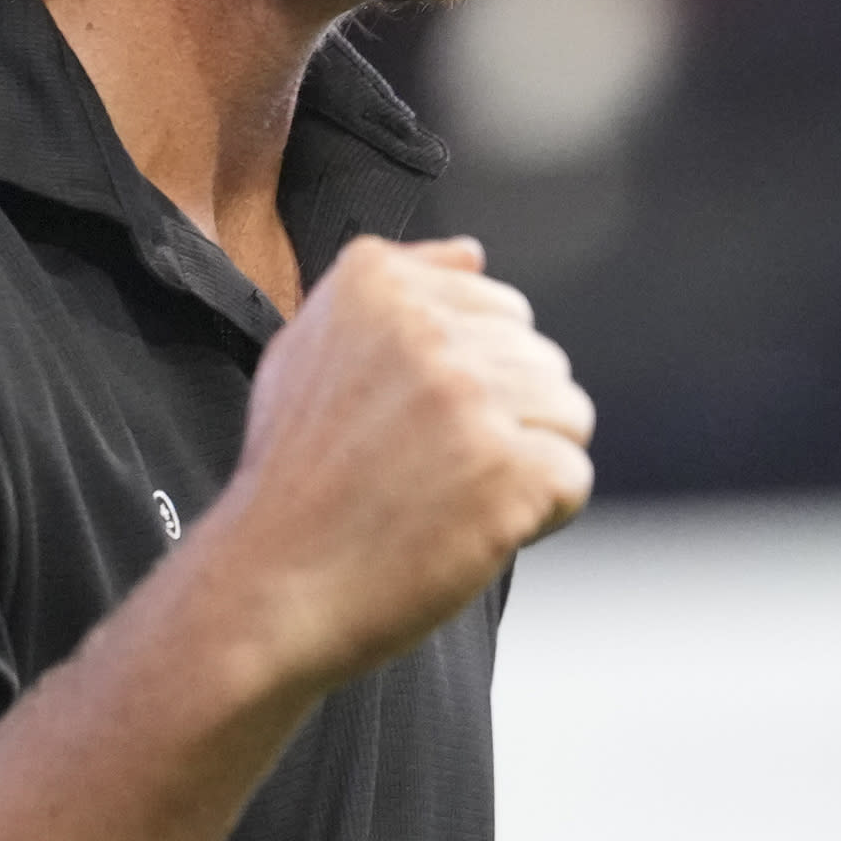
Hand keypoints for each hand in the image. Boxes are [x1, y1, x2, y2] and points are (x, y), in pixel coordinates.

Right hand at [192, 237, 590, 692]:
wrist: (268, 586)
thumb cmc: (294, 480)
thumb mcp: (310, 352)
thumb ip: (396, 289)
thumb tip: (474, 253)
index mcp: (377, 281)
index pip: (502, 310)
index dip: (471, 379)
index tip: (408, 423)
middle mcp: (427, 327)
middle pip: (542, 359)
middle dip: (504, 420)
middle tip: (425, 472)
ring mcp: (470, 396)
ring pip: (569, 414)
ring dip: (525, 465)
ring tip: (449, 498)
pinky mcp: (507, 468)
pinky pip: (572, 477)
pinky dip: (536, 516)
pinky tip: (469, 529)